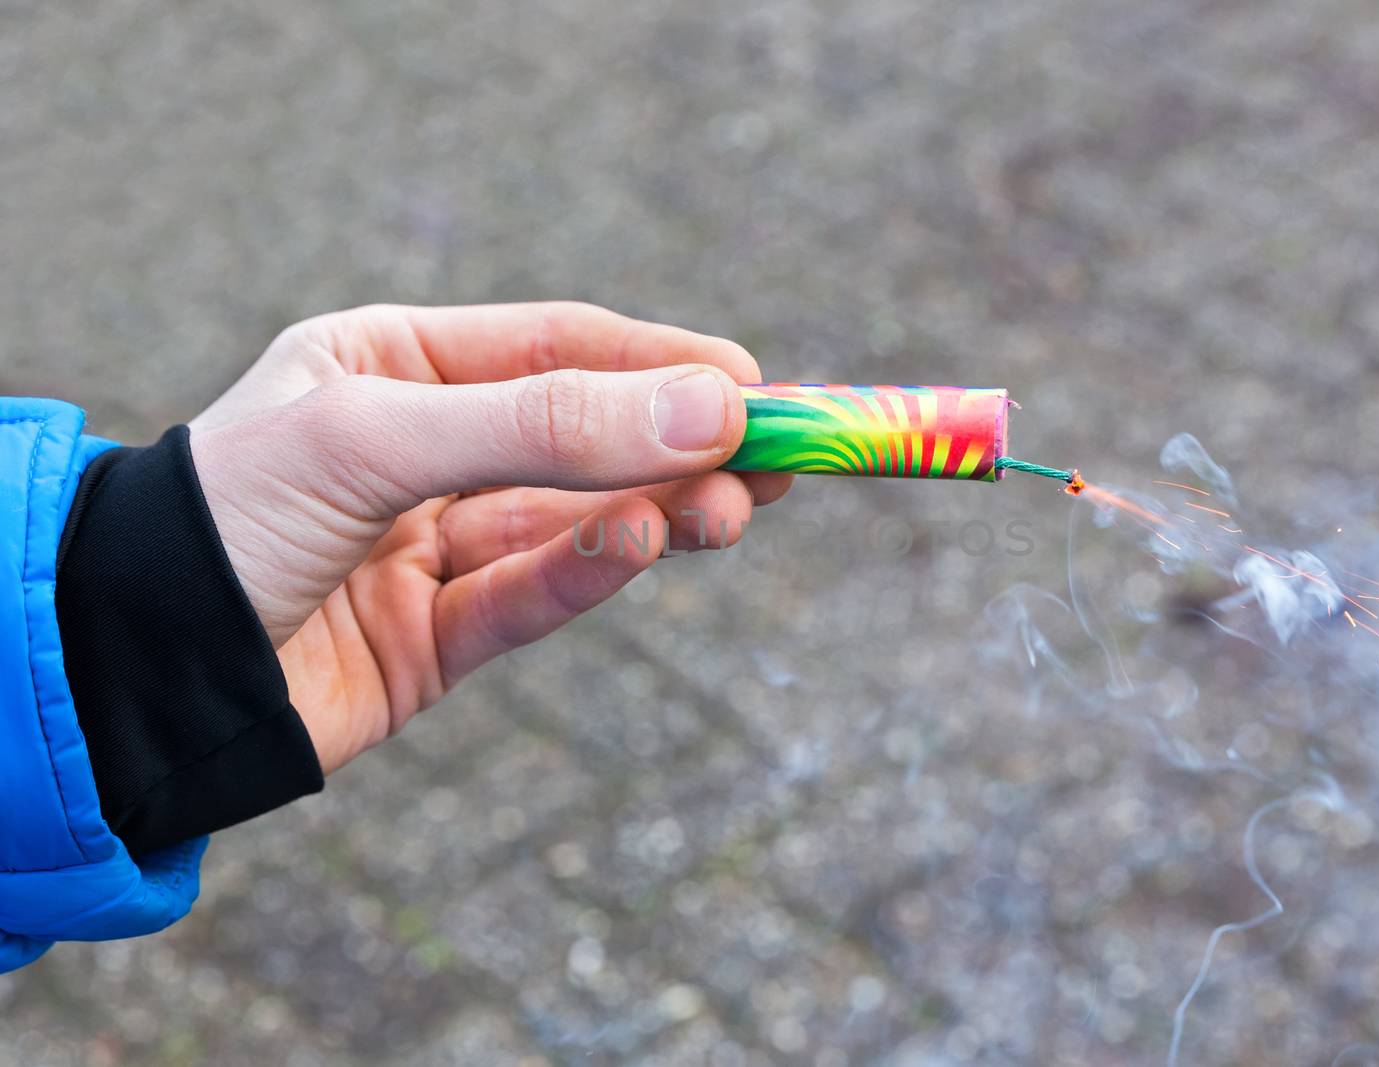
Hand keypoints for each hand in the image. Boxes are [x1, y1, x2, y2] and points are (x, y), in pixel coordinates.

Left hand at [187, 303, 790, 773]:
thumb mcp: (380, 438)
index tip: (753, 385)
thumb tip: (712, 406)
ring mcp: (431, 547)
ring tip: (730, 510)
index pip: (556, 347)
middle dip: (677, 446)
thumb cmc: (228, 515)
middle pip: (583, 437)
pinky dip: (592, 571)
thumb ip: (544, 423)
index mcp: (393, 364)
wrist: (130, 674)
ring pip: (572, 520)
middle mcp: (421, 449)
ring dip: (656, 511)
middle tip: (774, 460)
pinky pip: (533, 595)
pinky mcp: (437, 639)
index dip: (660, 362)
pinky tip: (644, 547)